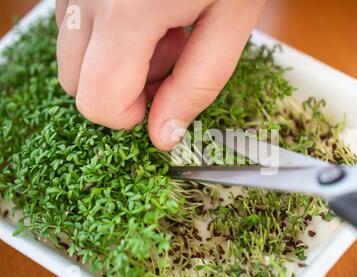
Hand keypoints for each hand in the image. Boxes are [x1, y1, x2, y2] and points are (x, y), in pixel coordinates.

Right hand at [56, 0, 266, 149]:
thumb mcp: (231, 19)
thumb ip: (197, 83)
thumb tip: (163, 134)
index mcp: (126, 12)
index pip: (96, 101)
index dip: (129, 116)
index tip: (159, 105)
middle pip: (75, 82)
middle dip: (120, 90)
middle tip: (167, 64)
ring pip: (74, 53)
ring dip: (115, 61)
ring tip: (164, 31)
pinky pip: (78, 23)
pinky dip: (109, 34)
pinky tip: (147, 11)